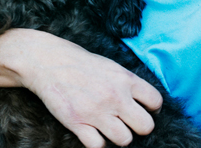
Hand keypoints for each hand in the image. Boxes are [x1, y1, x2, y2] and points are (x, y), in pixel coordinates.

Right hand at [0, 29, 162, 147]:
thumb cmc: (77, 61)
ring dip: (118, 136)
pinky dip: (96, 142)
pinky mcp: (77, 123)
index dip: (151, 109)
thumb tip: (142, 100)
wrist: (46, 61)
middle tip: (126, 122)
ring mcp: (96, 111)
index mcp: (125, 79)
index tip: (141, 109)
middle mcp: (114, 96)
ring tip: (108, 128)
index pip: (155, 102)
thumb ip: (126, 82)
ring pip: (124, 140)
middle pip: (146, 126)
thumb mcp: (109, 65)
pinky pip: (98, 146)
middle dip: (138, 127)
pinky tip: (92, 132)